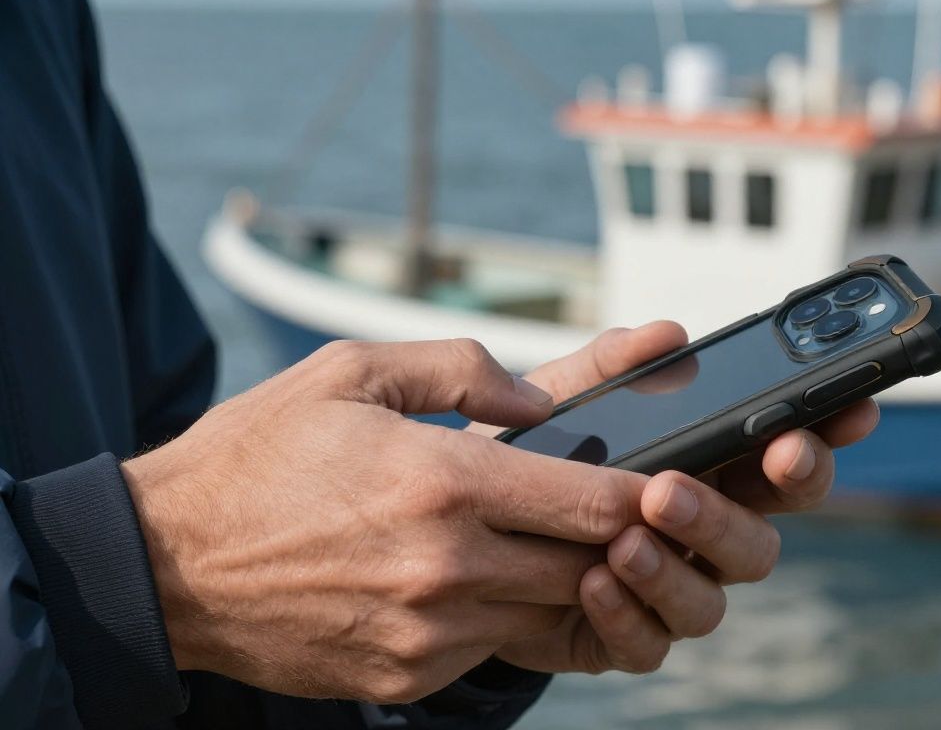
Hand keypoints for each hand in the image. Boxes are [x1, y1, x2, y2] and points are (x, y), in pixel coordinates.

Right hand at [121, 339, 650, 702]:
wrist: (167, 564)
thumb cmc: (259, 456)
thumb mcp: (352, 372)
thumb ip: (461, 368)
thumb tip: (541, 400)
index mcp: (443, 483)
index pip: (594, 502)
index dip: (648, 495)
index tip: (669, 484)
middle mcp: (447, 567)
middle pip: (590, 565)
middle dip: (619, 540)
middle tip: (622, 512)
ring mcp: (429, 633)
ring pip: (551, 614)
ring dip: (567, 580)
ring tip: (548, 540)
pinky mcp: (408, 675)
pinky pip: (494, 648)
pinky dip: (506, 615)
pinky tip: (479, 577)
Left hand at [471, 322, 878, 673]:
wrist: (468, 531)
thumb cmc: (533, 458)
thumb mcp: (567, 398)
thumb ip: (614, 364)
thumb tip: (667, 335)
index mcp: (711, 471)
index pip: (786, 460)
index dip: (825, 439)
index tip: (845, 415)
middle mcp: (705, 537)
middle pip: (762, 540)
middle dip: (728, 515)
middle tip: (671, 489)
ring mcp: (671, 591)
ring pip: (712, 600)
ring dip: (674, 568)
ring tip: (624, 538)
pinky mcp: (626, 637)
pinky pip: (649, 643)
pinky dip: (625, 612)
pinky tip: (593, 580)